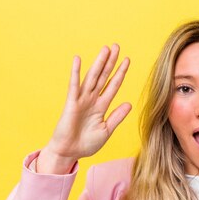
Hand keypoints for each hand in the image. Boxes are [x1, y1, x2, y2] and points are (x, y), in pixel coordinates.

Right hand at [39, 44, 131, 172]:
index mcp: (101, 106)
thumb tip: (129, 103)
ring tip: (105, 49)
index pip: (113, 86)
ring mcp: (81, 100)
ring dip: (98, 63)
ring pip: (92, 78)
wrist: (69, 153)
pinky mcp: (71, 104)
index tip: (127, 60)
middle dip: (110, 62)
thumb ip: (117, 117)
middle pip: (103, 77)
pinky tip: (78, 60)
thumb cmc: (86, 143)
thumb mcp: (106, 130)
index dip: (120, 73)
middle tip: (117, 46)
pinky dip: (76, 73)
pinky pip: (74, 86)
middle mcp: (92, 100)